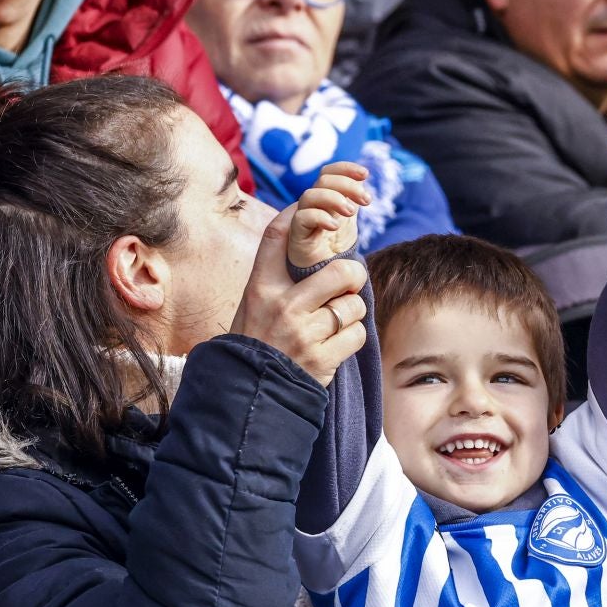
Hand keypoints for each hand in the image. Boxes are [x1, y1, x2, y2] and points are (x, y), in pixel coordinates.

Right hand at [231, 209, 367, 385]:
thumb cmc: (257, 342)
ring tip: (335, 322)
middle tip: (348, 285)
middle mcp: (282, 306)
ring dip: (351, 313)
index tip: (323, 213)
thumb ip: (279, 278)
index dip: (304, 213)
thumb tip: (318, 249)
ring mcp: (303, 333)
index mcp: (261, 288)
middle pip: (340, 271)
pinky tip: (335, 343)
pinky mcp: (322, 358)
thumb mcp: (254, 304)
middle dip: (353, 276)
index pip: (278, 236)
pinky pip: (356, 334)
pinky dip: (352, 337)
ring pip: (353, 305)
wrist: (250, 393)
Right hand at [276, 161, 368, 268]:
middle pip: (321, 180)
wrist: (327, 281)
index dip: (345, 168)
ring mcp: (302, 221)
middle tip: (365, 201)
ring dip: (333, 198)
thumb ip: (352, 200)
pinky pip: (302, 218)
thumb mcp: (349, 221)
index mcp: (325, 200)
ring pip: (309, 195)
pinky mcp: (296, 237)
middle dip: (346, 185)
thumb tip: (363, 180)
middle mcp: (312, 207)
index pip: (328, 173)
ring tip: (351, 212)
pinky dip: (320, 217)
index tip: (365, 174)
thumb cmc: (336, 251)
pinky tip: (335, 226)